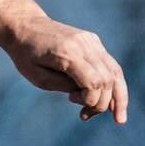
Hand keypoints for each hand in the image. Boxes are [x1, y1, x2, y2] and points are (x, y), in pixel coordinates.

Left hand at [0, 11, 128, 124]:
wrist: (24, 26)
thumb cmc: (25, 54)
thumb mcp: (38, 77)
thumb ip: (65, 86)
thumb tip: (90, 94)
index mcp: (68, 52)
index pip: (93, 82)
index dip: (90, 100)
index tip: (71, 100)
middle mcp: (84, 44)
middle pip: (107, 79)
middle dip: (102, 103)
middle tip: (84, 115)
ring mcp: (91, 41)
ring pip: (115, 72)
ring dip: (119, 97)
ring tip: (119, 119)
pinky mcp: (93, 41)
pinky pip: (110, 65)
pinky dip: (113, 84)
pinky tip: (112, 102)